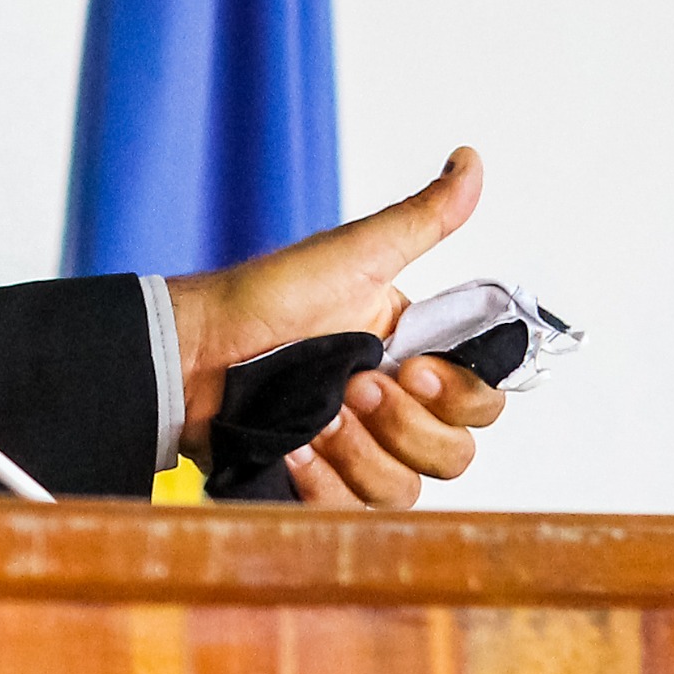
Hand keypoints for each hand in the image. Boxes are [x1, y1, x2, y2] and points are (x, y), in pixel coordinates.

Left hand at [164, 149, 507, 510]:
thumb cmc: (265, 298)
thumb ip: (421, 219)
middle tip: (352, 386)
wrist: (191, 350)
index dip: (459, 395)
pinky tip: (295, 452)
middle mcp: (394, 410)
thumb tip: (471, 160)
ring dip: (360, 452)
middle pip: (454, 454)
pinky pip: (352, 512)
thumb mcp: (351, 255)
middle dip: (404, 424)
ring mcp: (358, 452)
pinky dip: (325, 485)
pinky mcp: (319, 484)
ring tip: (314, 419)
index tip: (413, 369)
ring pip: (407, 489)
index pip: (482, 402)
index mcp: (415, 358)